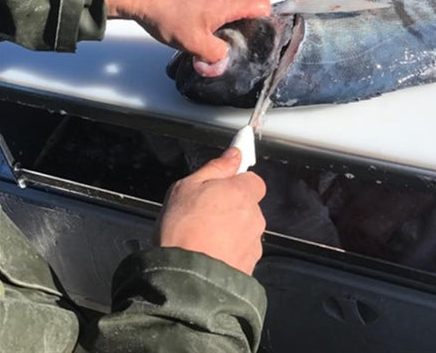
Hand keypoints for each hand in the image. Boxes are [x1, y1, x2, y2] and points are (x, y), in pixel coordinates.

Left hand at [105, 0, 270, 62]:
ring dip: (234, 23)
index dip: (268, 21)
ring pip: (236, 6)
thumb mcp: (194, 43)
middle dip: (251, 26)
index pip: (263, 5)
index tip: (262, 38)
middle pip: (251, 6)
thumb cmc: (169, 15)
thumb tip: (222, 64)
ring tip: (225, 41)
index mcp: (229, 2)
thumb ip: (214, 56)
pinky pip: (222, 5)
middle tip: (243, 45)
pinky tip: (209, 33)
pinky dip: (222, 18)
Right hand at [155, 147, 265, 274]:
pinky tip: (209, 254)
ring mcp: (253, 244)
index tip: (222, 184)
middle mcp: (253, 217)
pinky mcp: (249, 267)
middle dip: (230, 207)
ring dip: (230, 231)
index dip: (236, 181)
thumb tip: (233, 155)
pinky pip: (241, 253)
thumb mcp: (186, 187)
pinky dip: (229, 252)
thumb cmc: (182, 231)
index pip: (252, 179)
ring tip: (202, 238)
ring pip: (244, 230)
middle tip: (203, 213)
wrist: (185, 280)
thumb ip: (215, 168)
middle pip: (248, 205)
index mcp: (241, 193)